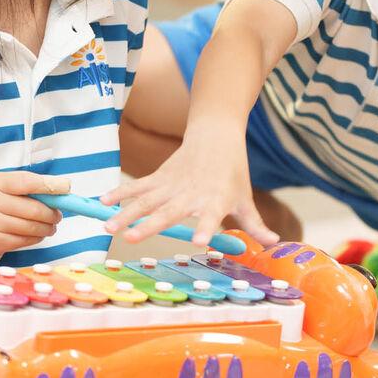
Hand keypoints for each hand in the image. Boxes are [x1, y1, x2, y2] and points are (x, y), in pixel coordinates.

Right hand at [0, 171, 69, 258]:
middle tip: (58, 214)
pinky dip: (36, 238)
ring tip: (50, 225)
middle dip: (53, 212)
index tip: (66, 188)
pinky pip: (25, 241)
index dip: (50, 185)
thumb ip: (21, 185)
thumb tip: (56, 189)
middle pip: (34, 208)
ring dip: (47, 228)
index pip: (27, 182)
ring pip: (32, 227)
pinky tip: (36, 234)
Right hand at [101, 119, 277, 246]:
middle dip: (149, 225)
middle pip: (168, 211)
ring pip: (145, 200)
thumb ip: (256, 224)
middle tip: (131, 239)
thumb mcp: (245, 198)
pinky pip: (137, 186)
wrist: (216, 134)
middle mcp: (191, 193)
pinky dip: (120, 193)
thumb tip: (275, 243)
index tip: (199, 241)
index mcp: (215, 200)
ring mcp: (172, 184)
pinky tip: (103, 203)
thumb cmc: (232, 171)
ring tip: (108, 227)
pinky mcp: (160, 175)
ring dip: (125, 213)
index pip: (211, 217)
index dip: (205, 228)